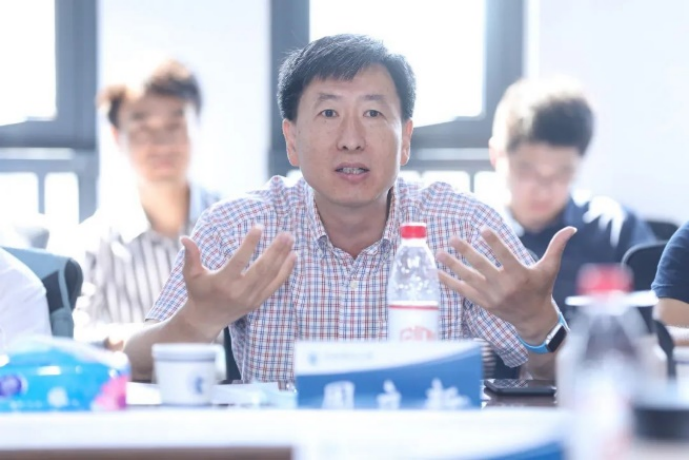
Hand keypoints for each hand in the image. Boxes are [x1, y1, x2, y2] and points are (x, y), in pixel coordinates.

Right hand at [180, 225, 296, 335]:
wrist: (206, 319)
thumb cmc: (198, 292)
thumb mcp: (190, 275)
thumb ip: (190, 256)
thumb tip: (184, 238)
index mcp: (222, 282)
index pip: (240, 260)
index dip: (250, 243)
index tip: (259, 226)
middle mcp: (239, 291)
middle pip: (262, 268)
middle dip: (276, 249)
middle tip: (286, 233)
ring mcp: (251, 298)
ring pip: (271, 275)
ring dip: (283, 256)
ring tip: (290, 239)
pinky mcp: (258, 302)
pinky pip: (275, 285)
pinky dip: (286, 271)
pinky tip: (294, 256)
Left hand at [436, 226, 575, 340]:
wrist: (534, 319)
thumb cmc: (542, 289)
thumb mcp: (550, 268)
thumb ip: (557, 247)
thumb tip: (571, 229)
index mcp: (520, 275)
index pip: (505, 256)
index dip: (494, 243)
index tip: (482, 229)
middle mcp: (505, 286)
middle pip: (482, 267)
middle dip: (467, 252)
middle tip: (453, 238)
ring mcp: (492, 296)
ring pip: (469, 279)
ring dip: (452, 266)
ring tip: (439, 252)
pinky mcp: (483, 303)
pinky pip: (463, 292)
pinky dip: (449, 282)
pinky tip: (436, 272)